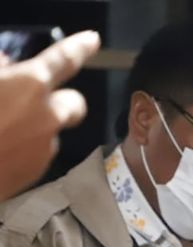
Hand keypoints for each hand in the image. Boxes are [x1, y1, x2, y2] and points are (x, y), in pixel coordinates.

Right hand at [0, 30, 99, 201]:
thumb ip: (0, 72)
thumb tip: (6, 65)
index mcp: (29, 83)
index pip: (63, 58)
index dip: (79, 46)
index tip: (92, 39)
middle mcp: (48, 113)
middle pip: (75, 102)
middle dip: (62, 100)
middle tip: (37, 100)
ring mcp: (47, 144)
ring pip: (53, 128)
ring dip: (38, 126)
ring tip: (7, 129)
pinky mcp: (39, 169)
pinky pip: (40, 151)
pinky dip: (28, 147)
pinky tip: (5, 148)